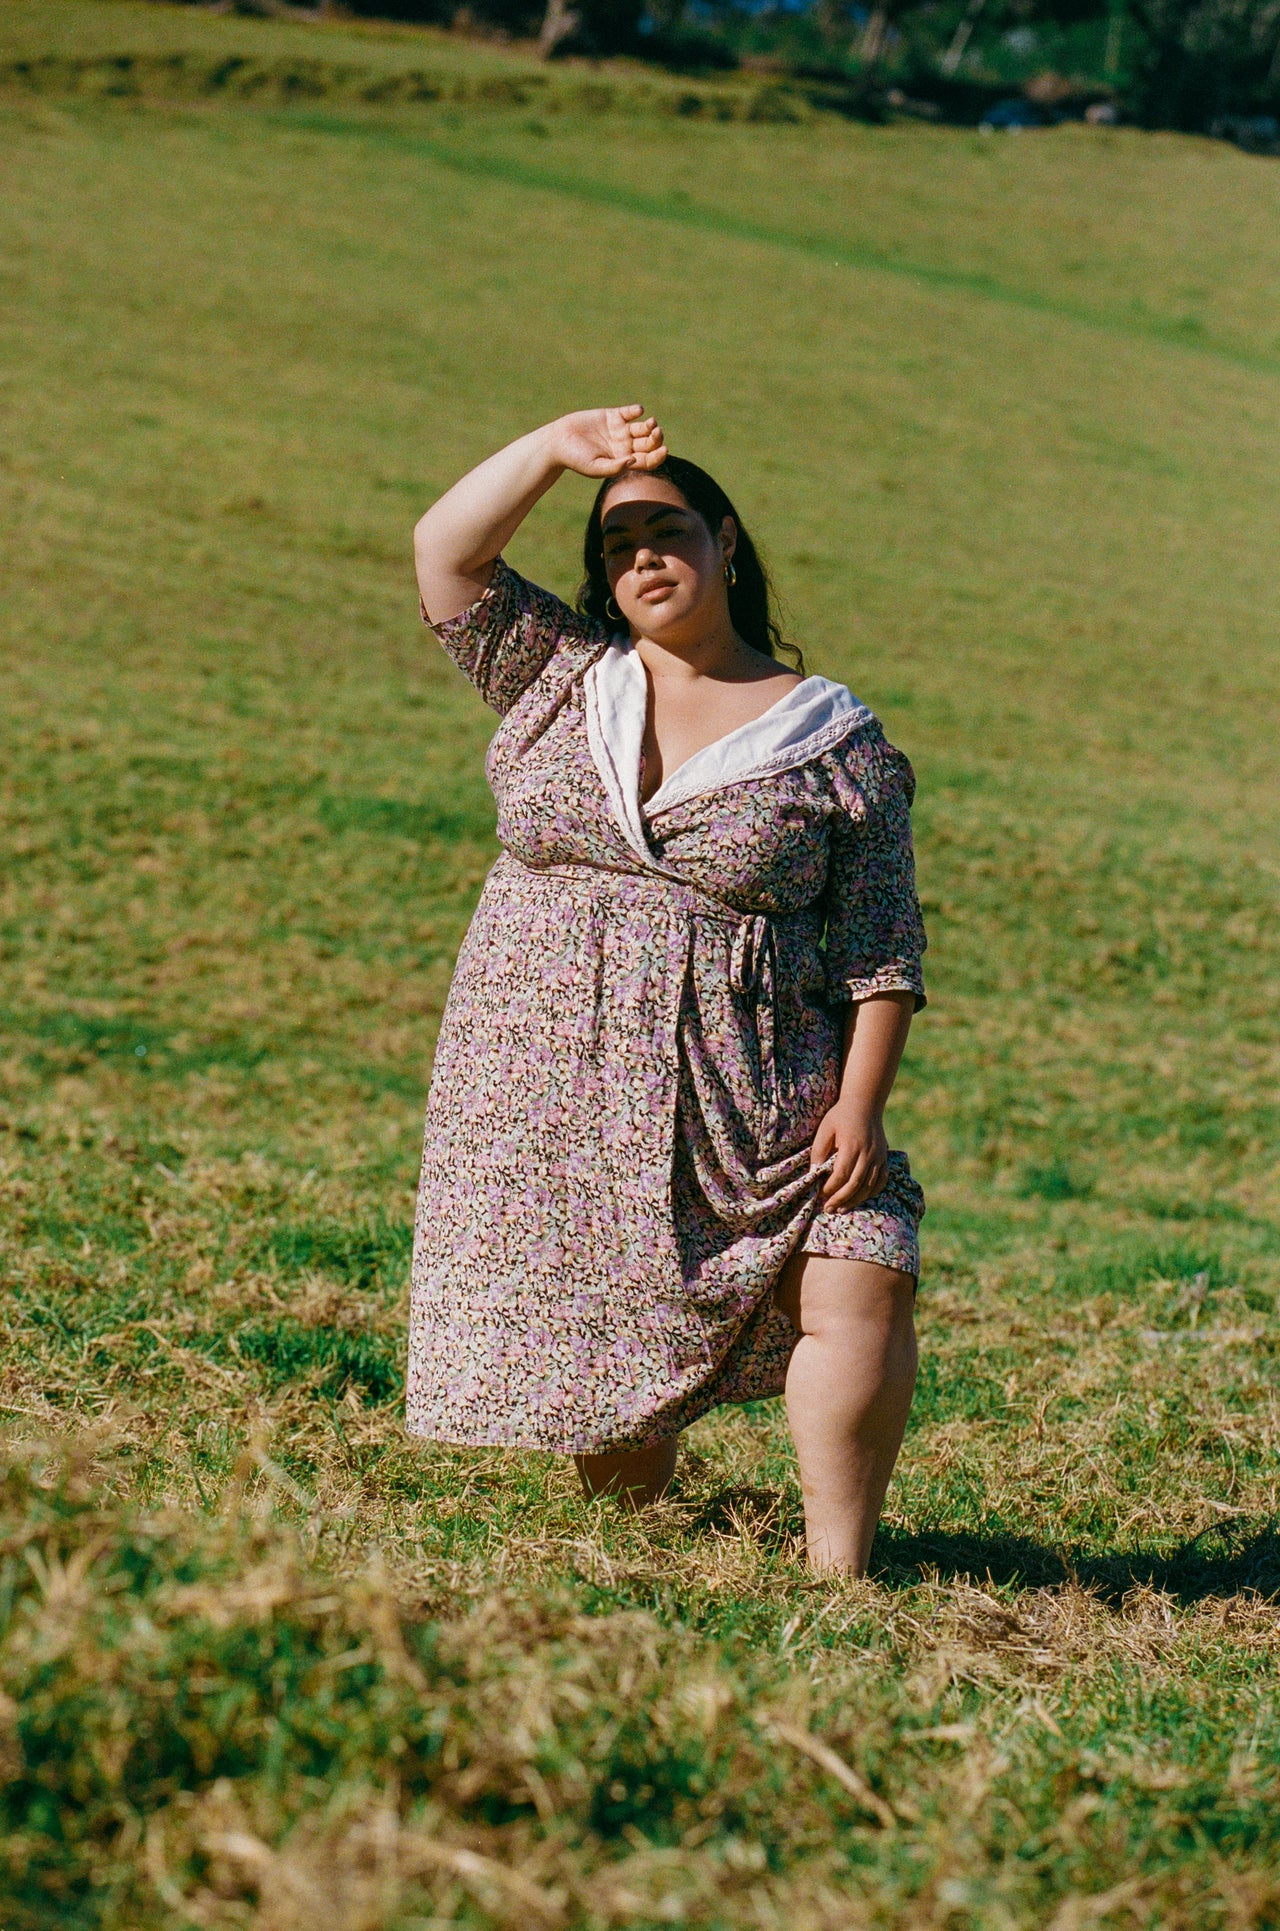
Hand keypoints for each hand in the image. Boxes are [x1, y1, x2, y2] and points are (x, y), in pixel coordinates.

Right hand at [548, 405, 667, 479]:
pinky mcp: (613, 416)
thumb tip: (634, 461)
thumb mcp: (595, 467)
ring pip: (642, 428)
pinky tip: (638, 411)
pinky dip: (636, 411)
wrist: (559, 441)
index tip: (664, 450)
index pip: (647, 461)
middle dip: (656, 438)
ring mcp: (620, 431)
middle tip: (657, 432)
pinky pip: (630, 413)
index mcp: (624, 461)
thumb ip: (614, 467)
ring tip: (651, 423)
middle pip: (648, 443)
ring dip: (650, 425)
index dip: (658, 456)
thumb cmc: (576, 459)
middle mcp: (625, 446)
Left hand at [809, 1102, 888, 1212]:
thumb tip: (814, 1172)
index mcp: (852, 1145)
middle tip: (828, 1209)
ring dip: (855, 1200)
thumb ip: (818, 1150)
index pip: (841, 1174)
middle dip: (841, 1199)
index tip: (821, 1194)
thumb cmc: (841, 1116)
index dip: (831, 1188)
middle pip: (855, 1184)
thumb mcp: (825, 1128)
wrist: (865, 1104)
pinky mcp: (884, 1158)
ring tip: (841, 1209)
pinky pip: (881, 1181)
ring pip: (869, 1186)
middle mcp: (868, 1153)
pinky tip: (860, 1199)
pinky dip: (871, 1193)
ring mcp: (879, 1157)